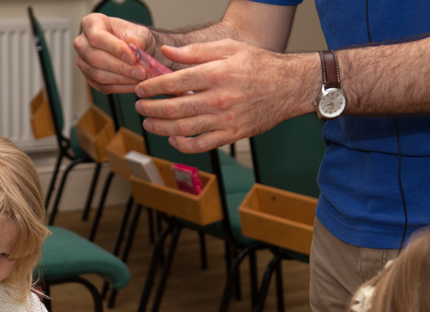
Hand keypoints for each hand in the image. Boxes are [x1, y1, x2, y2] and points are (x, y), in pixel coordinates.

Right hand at [73, 13, 156, 92]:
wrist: (134, 52)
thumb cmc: (133, 38)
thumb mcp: (140, 33)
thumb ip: (138, 38)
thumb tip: (135, 44)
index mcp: (91, 23)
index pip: (97, 37)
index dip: (115, 48)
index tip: (134, 58)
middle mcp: (82, 43)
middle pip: (95, 58)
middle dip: (121, 67)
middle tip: (141, 72)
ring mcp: (83, 62)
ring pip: (98, 75)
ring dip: (122, 79)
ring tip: (140, 78)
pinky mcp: (90, 78)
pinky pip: (102, 86)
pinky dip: (120, 87)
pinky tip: (134, 84)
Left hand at [135, 42, 312, 152]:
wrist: (290, 87)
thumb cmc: (260, 66)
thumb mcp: (229, 49)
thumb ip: (196, 52)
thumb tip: (168, 53)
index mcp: (216, 74)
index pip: (175, 82)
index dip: (153, 86)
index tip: (141, 88)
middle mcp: (219, 99)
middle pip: (175, 108)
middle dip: (151, 108)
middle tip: (139, 105)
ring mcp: (226, 120)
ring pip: (184, 128)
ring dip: (161, 127)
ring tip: (149, 121)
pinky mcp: (232, 135)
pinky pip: (201, 144)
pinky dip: (183, 144)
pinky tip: (173, 137)